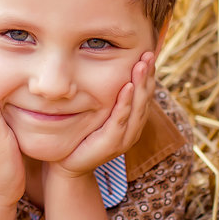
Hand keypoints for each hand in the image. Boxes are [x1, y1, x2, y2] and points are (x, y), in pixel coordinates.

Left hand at [49, 51, 155, 179]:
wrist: (69, 166)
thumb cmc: (82, 137)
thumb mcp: (97, 114)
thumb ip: (105, 98)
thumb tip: (105, 70)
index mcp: (132, 121)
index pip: (144, 94)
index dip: (148, 75)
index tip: (148, 53)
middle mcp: (133, 129)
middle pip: (145, 98)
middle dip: (147, 75)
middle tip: (149, 53)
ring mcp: (125, 137)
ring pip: (137, 107)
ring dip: (140, 84)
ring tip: (142, 64)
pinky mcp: (112, 144)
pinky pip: (121, 119)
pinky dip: (126, 102)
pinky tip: (127, 87)